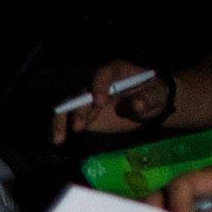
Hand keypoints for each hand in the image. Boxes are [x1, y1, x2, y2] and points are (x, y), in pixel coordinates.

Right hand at [53, 59, 168, 143]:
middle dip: (78, 108)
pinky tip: (56, 140)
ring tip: (59, 138)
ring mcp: (86, 97)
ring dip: (62, 120)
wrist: (148, 105)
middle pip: (81, 91)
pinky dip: (60, 128)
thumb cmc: (153, 95)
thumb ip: (147, 99)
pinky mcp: (82, 113)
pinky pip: (66, 119)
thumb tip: (135, 105)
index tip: (98, 102)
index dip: (98, 86)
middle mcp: (96, 82)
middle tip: (79, 127)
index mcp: (115, 71)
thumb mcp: (156, 95)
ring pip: (68, 105)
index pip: (102, 74)